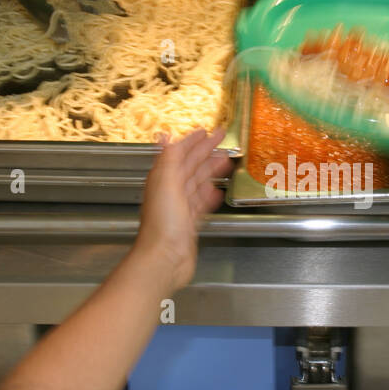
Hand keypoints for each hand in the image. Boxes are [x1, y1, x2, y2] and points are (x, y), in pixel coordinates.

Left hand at [132, 128, 231, 290]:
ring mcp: (180, 208)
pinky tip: (217, 192)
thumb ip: (169, 159)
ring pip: (197, 183)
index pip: (179, 154)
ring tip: (226, 161)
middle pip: (190, 166)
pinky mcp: (189, 224)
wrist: (164, 259)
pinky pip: (201, 204)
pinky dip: (210, 195)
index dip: (192, 141)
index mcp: (162, 179)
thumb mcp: (165, 183)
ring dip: (211, 170)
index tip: (206, 130)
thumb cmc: (163, 223)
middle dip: (205, 151)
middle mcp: (169, 192)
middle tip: (221, 139)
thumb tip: (168, 136)